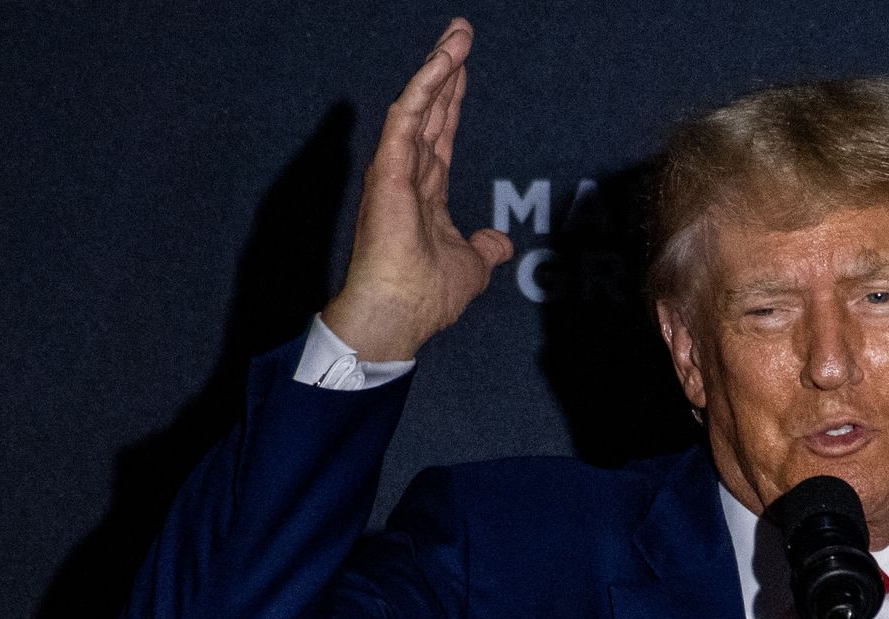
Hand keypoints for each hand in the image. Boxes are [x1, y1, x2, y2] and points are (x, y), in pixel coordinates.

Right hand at [324, 18, 513, 360]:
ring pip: (418, 105)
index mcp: (424, 195)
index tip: (463, 70)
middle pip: (430, 112)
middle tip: (461, 33)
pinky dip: (426, 86)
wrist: (400, 315)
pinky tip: (444, 60)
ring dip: (439, 68)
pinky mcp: (389, 168)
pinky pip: (408, 115)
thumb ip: (484, 249)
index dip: (452, 103)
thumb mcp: (471, 267)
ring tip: (459, 34)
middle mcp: (407, 176)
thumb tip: (500, 242)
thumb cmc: (427, 297)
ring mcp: (395, 170)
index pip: (440, 137)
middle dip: (446, 72)